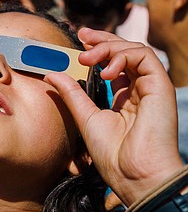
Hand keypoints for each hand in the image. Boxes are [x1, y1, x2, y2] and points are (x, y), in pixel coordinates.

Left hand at [45, 28, 182, 205]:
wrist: (134, 174)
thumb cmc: (113, 154)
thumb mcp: (85, 117)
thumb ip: (72, 94)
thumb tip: (52, 74)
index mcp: (124, 97)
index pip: (113, 64)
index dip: (98, 48)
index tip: (79, 40)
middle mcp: (139, 90)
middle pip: (124, 52)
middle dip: (102, 40)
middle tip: (82, 37)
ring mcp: (151, 87)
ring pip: (134, 50)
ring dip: (109, 47)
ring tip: (88, 58)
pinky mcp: (160, 87)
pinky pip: (145, 56)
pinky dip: (123, 56)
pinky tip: (106, 70)